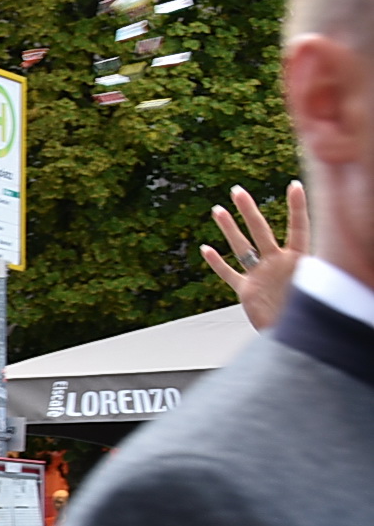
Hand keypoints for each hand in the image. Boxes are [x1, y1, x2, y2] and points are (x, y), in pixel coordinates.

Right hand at [200, 180, 307, 330]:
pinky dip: (216, 263)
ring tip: (217, 210)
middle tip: (238, 191)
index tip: (293, 185)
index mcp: (299, 261)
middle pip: (261, 231)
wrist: (297, 340)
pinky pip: (229, 275)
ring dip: (229, 229)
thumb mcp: (317, 289)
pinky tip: (206, 249)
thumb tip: (319, 258)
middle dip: (248, 211)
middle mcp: (278, 264)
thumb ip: (316, 271)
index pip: (298, 228)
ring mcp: (261, 276)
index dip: (297, 207)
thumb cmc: (311, 315)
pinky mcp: (248, 292)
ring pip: (241, 248)